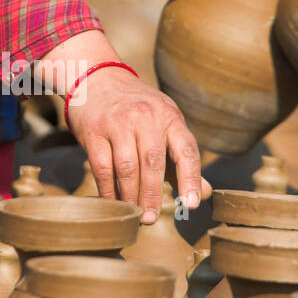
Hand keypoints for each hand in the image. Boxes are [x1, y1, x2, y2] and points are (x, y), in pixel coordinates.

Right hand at [65, 65, 211, 223]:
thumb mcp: (166, 122)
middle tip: (151, 218)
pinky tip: (113, 201)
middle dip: (153, 193)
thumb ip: (182, 158)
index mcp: (169, 116)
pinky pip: (102, 166)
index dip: (190, 178)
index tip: (192, 204)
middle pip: (153, 160)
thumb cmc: (139, 109)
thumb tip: (203, 193)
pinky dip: (107, 188)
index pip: (186, 149)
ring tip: (134, 213)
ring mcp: (117, 123)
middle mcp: (145, 117)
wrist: (98, 79)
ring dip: (130, 194)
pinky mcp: (94, 131)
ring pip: (127, 165)